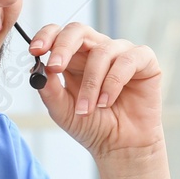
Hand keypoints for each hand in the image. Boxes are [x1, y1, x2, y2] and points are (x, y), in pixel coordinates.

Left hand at [26, 23, 163, 158]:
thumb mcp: (62, 111)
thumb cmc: (92, 126)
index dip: (46, 36)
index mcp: (75, 57)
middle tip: (55, 67)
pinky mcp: (144, 61)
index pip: (58, 34)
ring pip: (102, 51)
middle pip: (78, 30)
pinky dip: (114, 82)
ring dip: (91, 83)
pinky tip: (107, 102)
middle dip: (63, 47)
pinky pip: (127, 60)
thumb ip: (49, 90)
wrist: (120, 147)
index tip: (35, 51)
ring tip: (88, 109)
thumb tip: (39, 69)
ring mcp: (121, 53)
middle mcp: (97, 50)